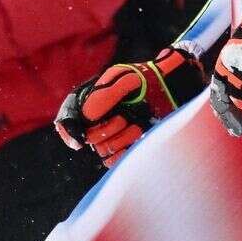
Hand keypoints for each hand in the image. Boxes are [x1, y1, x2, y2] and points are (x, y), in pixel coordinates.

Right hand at [55, 47, 205, 166]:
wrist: (172, 88)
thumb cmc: (147, 80)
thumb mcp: (124, 80)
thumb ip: (103, 96)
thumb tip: (87, 119)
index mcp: (92, 100)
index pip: (69, 119)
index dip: (69, 131)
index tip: (80, 139)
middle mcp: (99, 118)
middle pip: (88, 137)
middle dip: (105, 130)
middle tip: (123, 118)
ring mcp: (113, 132)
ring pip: (102, 149)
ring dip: (120, 139)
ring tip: (137, 125)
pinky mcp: (125, 145)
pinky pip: (114, 161)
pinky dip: (124, 154)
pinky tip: (137, 139)